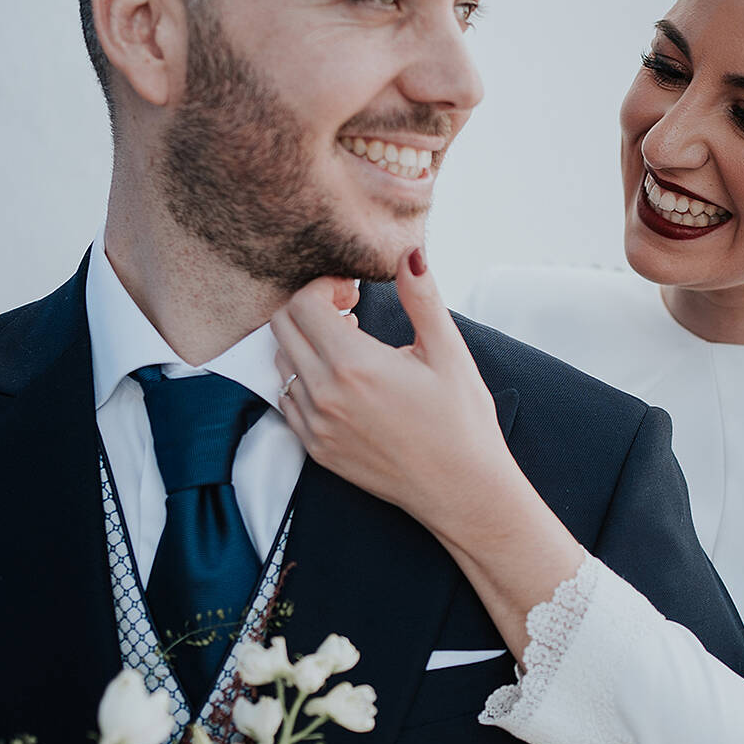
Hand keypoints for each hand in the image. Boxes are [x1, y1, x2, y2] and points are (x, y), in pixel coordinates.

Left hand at [273, 250, 585, 657]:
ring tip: (349, 347)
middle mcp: (324, 394)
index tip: (354, 292)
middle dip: (310, 309)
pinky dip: (303, 380)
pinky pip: (286, 400)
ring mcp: (315, 426)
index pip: (303, 303)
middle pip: (283, 327)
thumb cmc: (461, 420)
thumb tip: (410, 253)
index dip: (324, 286)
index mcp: (354, 364)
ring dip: (305, 344)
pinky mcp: (316, 450)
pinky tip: (341, 382)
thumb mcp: (448, 352)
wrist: (462, 490)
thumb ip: (421, 297)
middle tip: (350, 313)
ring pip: (281, 363)